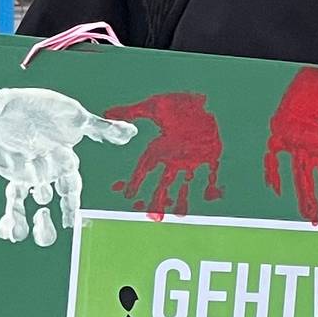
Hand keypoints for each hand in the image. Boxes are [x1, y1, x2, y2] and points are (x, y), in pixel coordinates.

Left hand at [0, 87, 136, 246]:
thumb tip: (130, 133)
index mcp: (60, 163)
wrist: (20, 100)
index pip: (69, 187)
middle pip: (41, 199)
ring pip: (14, 198)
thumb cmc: (52, 110)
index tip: (69, 222)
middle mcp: (39, 171)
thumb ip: (100, 128)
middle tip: (41, 229)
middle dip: (41, 217)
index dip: (69, 205)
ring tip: (9, 232)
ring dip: (12, 215)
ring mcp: (16, 168)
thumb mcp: (76, 117)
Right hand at [105, 91, 225, 218]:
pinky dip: (209, 185)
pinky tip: (208, 198)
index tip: (128, 196)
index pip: (145, 169)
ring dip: (182, 198)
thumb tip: (108, 112)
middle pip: (164, 183)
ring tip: (179, 215)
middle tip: (153, 217)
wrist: (205, 99)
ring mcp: (192, 158)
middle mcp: (174, 157)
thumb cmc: (178, 103)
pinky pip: (209, 174)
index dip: (136, 182)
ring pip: (185, 184)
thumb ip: (132, 112)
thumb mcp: (154, 107)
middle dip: (158, 199)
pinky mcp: (210, 156)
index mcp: (160, 147)